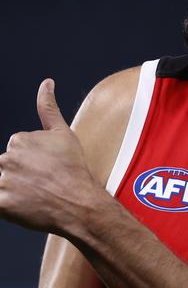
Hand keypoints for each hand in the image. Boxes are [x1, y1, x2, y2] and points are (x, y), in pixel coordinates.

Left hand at [0, 79, 100, 234]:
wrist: (80, 202)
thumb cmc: (74, 169)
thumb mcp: (64, 134)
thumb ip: (48, 107)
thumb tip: (46, 82)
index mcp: (20, 140)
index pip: (18, 150)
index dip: (33, 161)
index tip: (47, 169)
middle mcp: (7, 158)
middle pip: (7, 166)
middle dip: (22, 175)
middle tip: (44, 184)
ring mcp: (3, 181)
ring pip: (3, 183)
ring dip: (15, 190)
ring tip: (36, 196)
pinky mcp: (0, 203)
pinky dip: (7, 204)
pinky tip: (22, 204)